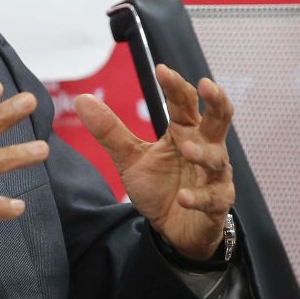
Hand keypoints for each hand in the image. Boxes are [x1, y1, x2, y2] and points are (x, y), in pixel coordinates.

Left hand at [74, 64, 234, 260]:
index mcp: (184, 132)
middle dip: (216, 102)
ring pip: (217, 158)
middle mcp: (204, 148)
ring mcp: (214, 176)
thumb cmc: (160, 186)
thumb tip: (81, 99)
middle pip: (218, 119)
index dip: (176, 86)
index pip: (184, 103)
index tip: (161, 69)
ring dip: (203, 153)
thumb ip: (110, 130)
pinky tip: (184, 198)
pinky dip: (199, 197)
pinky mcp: (216, 204)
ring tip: (186, 149)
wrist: (172, 228)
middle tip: (207, 85)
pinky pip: (213, 198)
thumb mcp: (129, 157)